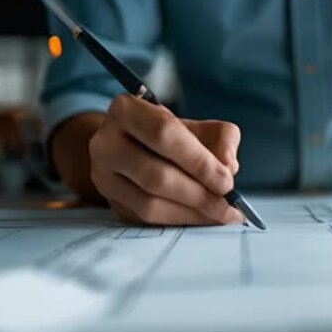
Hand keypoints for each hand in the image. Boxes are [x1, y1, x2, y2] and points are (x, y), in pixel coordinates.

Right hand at [87, 94, 243, 225]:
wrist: (132, 148)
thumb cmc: (170, 136)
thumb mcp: (198, 126)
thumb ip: (221, 139)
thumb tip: (228, 166)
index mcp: (126, 110)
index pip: (163, 134)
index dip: (198, 161)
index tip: (227, 181)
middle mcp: (105, 142)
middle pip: (155, 175)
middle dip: (198, 194)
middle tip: (229, 205)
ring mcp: (103, 175)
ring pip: (149, 203)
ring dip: (191, 213)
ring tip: (221, 215)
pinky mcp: (110, 202)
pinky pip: (147, 219)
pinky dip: (180, 221)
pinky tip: (202, 219)